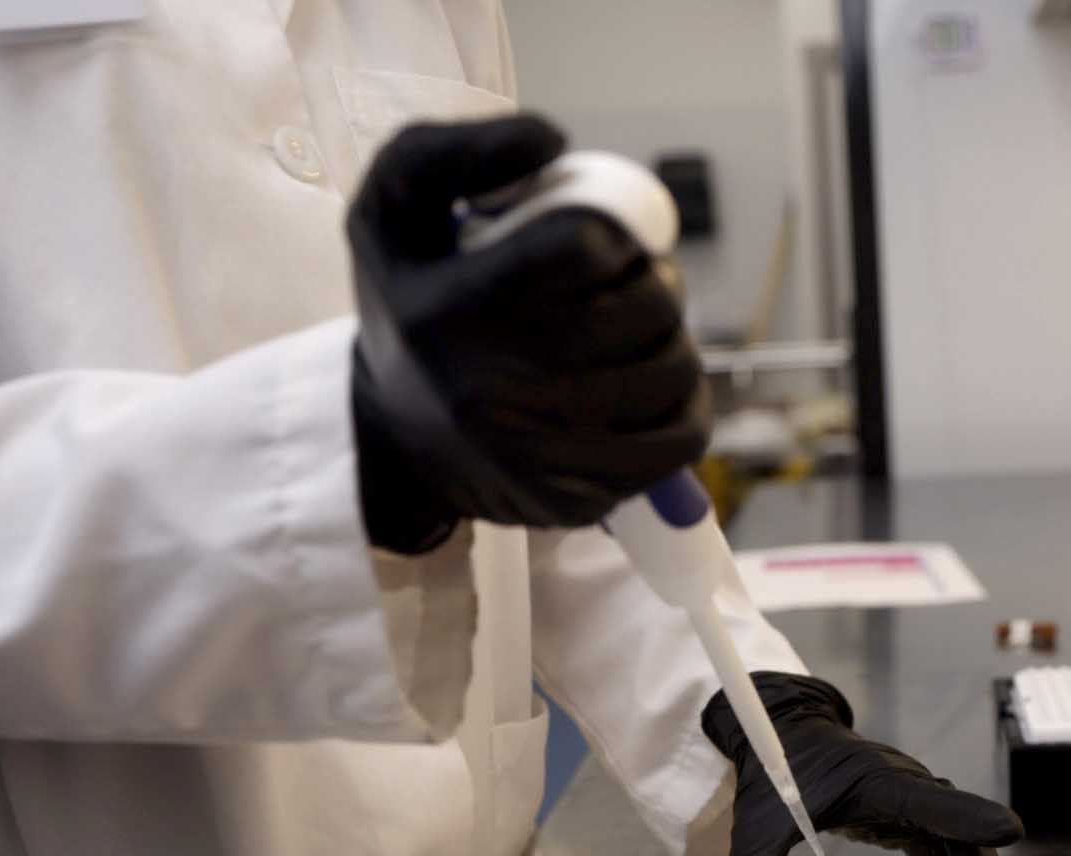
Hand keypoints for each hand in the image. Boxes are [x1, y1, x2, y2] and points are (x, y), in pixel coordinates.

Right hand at [347, 114, 709, 552]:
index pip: (584, 246)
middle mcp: (491, 389)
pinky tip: (648, 388)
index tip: (600, 240)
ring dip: (672, 340)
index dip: (614, 232)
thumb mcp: (396, 207)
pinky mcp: (573, 501)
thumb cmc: (412, 305)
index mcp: (449, 309)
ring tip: (637, 333)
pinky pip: (679, 441)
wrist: (389, 437)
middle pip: (644, 309)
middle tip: (633, 280)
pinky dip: (681, 405)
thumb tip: (550, 139)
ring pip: (673, 373)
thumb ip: (459, 149)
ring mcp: (537, 455)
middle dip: (655, 282)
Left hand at [705, 674, 1024, 855]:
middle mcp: (911, 790)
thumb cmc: (779, 767)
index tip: (1008, 834)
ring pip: (966, 847)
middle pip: (965, 836)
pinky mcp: (914, 818)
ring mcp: (919, 803)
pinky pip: (950, 851)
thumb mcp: (756, 825)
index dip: (970, 817)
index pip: (932, 800)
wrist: (787, 727)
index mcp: (879, 782)